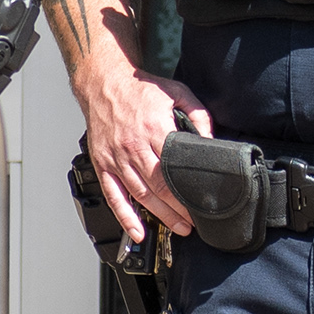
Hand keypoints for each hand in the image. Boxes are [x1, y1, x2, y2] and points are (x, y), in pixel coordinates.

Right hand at [75, 61, 210, 240]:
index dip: (188, 192)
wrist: (104, 82)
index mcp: (154, 129)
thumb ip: (198, 116)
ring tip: (178, 228)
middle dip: (179, 210)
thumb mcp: (177, 92)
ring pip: (139, 195)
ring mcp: (116, 157)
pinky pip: (113, 195)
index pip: (174, 170)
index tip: (203, 205)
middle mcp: (133, 146)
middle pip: (159, 187)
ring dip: (159, 216)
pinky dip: (125, 217)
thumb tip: (211, 141)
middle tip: (194, 223)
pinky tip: (138, 231)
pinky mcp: (103, 163)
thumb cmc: (141, 89)